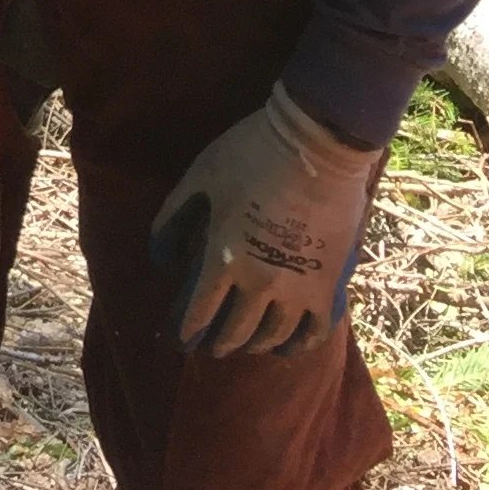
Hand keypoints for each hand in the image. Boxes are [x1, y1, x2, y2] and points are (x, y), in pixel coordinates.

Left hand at [148, 84, 381, 358]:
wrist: (316, 144)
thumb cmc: (251, 153)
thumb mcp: (201, 176)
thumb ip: (175, 215)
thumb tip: (159, 255)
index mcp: (223, 258)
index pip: (200, 312)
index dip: (188, 330)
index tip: (184, 337)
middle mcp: (259, 283)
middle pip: (236, 332)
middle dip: (220, 343)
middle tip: (213, 345)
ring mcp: (297, 289)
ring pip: (272, 336)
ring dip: (256, 344)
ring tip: (248, 341)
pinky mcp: (328, 286)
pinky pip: (314, 331)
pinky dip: (299, 343)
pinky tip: (288, 343)